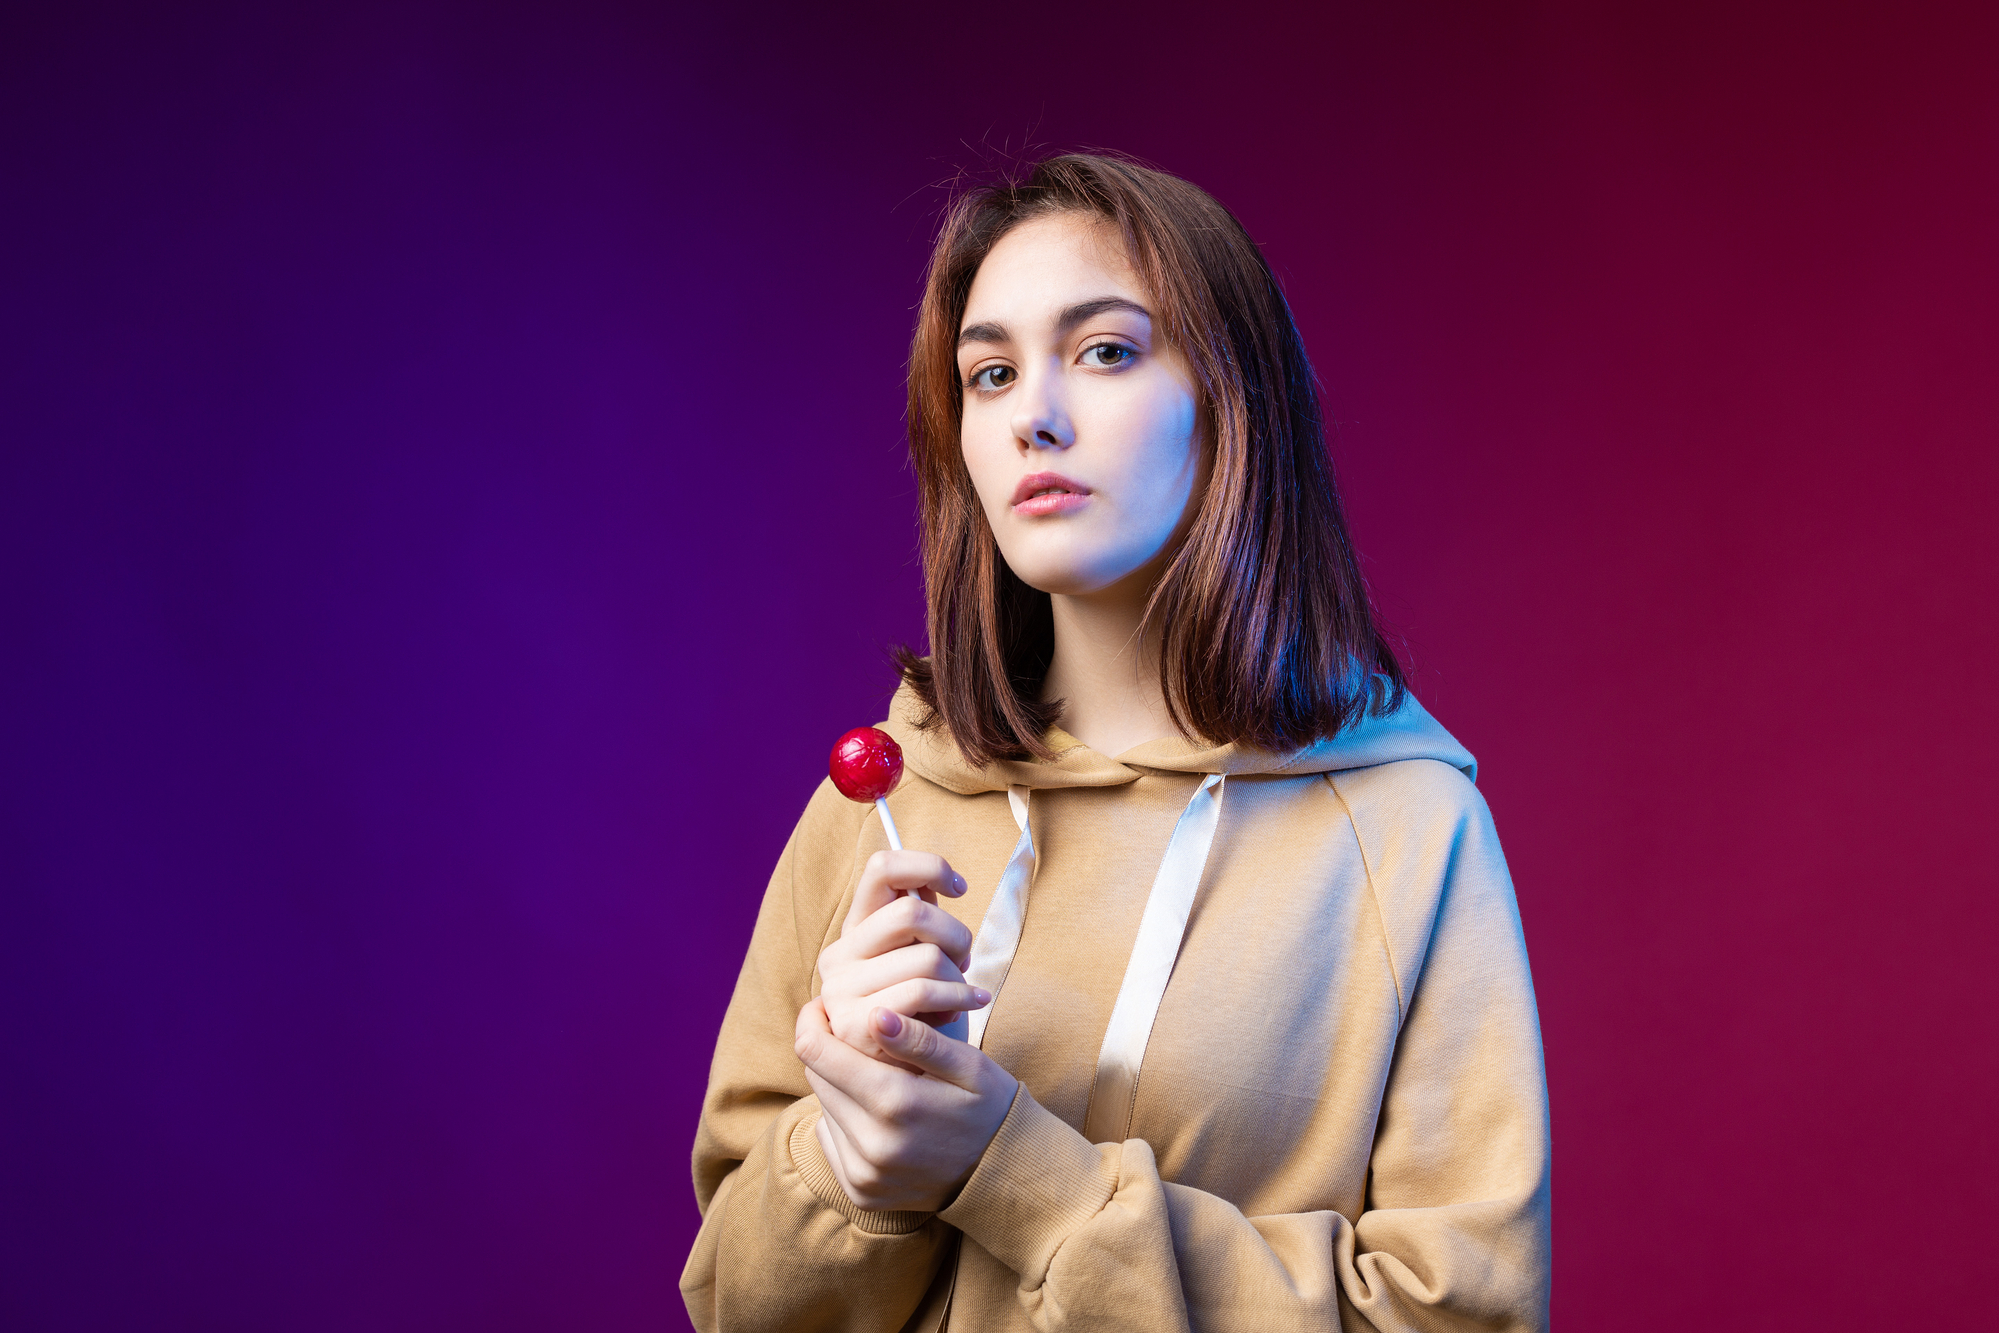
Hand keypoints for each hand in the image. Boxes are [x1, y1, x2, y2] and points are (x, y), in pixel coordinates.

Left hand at [795, 997, 1017, 1212]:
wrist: (1004, 1175)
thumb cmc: (989, 1106)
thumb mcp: (968, 1065)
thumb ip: (920, 1040)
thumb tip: (873, 1014)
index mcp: (895, 1103)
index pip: (817, 1052)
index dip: (813, 1021)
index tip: (823, 1005)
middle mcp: (871, 1144)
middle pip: (816, 1077)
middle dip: (831, 1051)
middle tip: (861, 1039)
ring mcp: (864, 1174)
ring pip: (822, 1108)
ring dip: (841, 1087)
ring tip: (880, 1078)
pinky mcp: (861, 1192)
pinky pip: (830, 1141)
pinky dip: (846, 1122)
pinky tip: (880, 1115)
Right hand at [817, 850, 990, 1064]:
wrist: (911, 1080)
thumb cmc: (924, 1014)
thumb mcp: (918, 960)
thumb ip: (920, 921)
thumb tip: (934, 879)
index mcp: (854, 930)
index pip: (882, 867)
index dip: (928, 866)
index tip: (957, 888)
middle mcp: (838, 955)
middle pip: (912, 912)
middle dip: (955, 933)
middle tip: (964, 959)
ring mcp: (842, 992)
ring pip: (927, 955)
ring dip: (960, 976)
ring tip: (963, 994)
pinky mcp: (857, 1025)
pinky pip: (923, 992)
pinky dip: (958, 999)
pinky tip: (967, 1008)